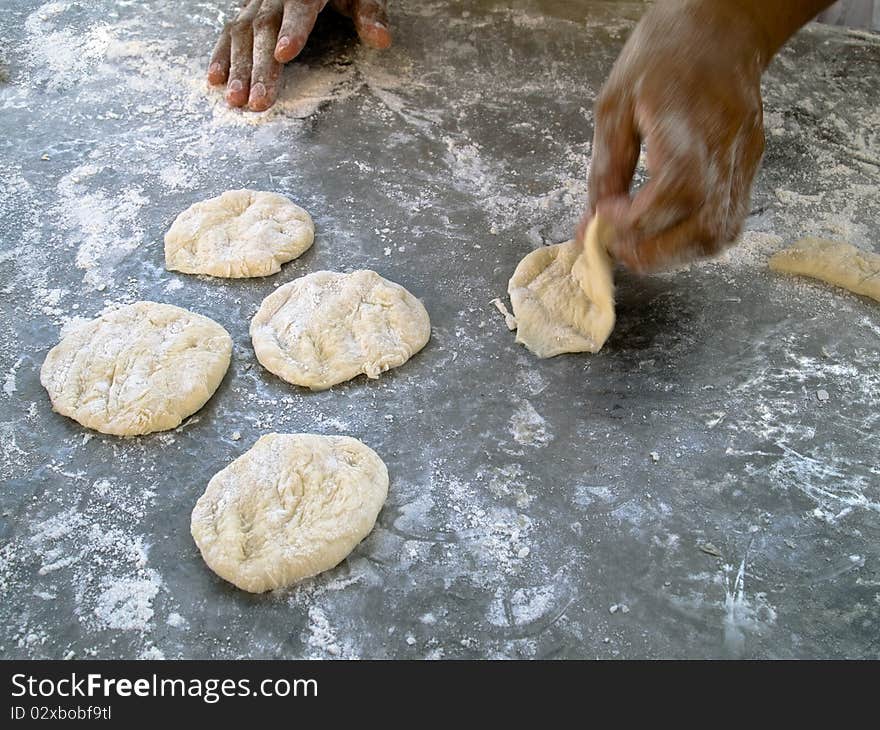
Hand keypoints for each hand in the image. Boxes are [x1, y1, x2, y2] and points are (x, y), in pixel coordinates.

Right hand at [208, 0, 391, 111]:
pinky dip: (222, 56)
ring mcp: (260, 2)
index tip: (284, 55)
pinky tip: (216, 80)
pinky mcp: (249, 11)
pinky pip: (232, 32)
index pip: (299, 7)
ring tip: (236, 101)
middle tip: (258, 101)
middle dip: (260, 67)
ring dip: (238, 69)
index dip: (292, 31)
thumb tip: (381, 39)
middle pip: (265, 28)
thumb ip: (370, 13)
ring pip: (244, 33)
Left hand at [585, 1, 766, 271]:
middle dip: (652, 253)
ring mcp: (744, 164)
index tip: (603, 216)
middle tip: (617, 245)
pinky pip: (728, 223)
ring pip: (719, 236)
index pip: (670, 198)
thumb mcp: (615, 106)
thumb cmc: (663, 57)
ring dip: (675, 254)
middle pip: (701, 230)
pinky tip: (666, 230)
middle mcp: (726, 153)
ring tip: (639, 242)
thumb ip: (604, 171)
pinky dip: (694, 241)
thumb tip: (588, 226)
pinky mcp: (750, 169)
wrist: (723, 27)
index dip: (631, 222)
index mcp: (690, 129)